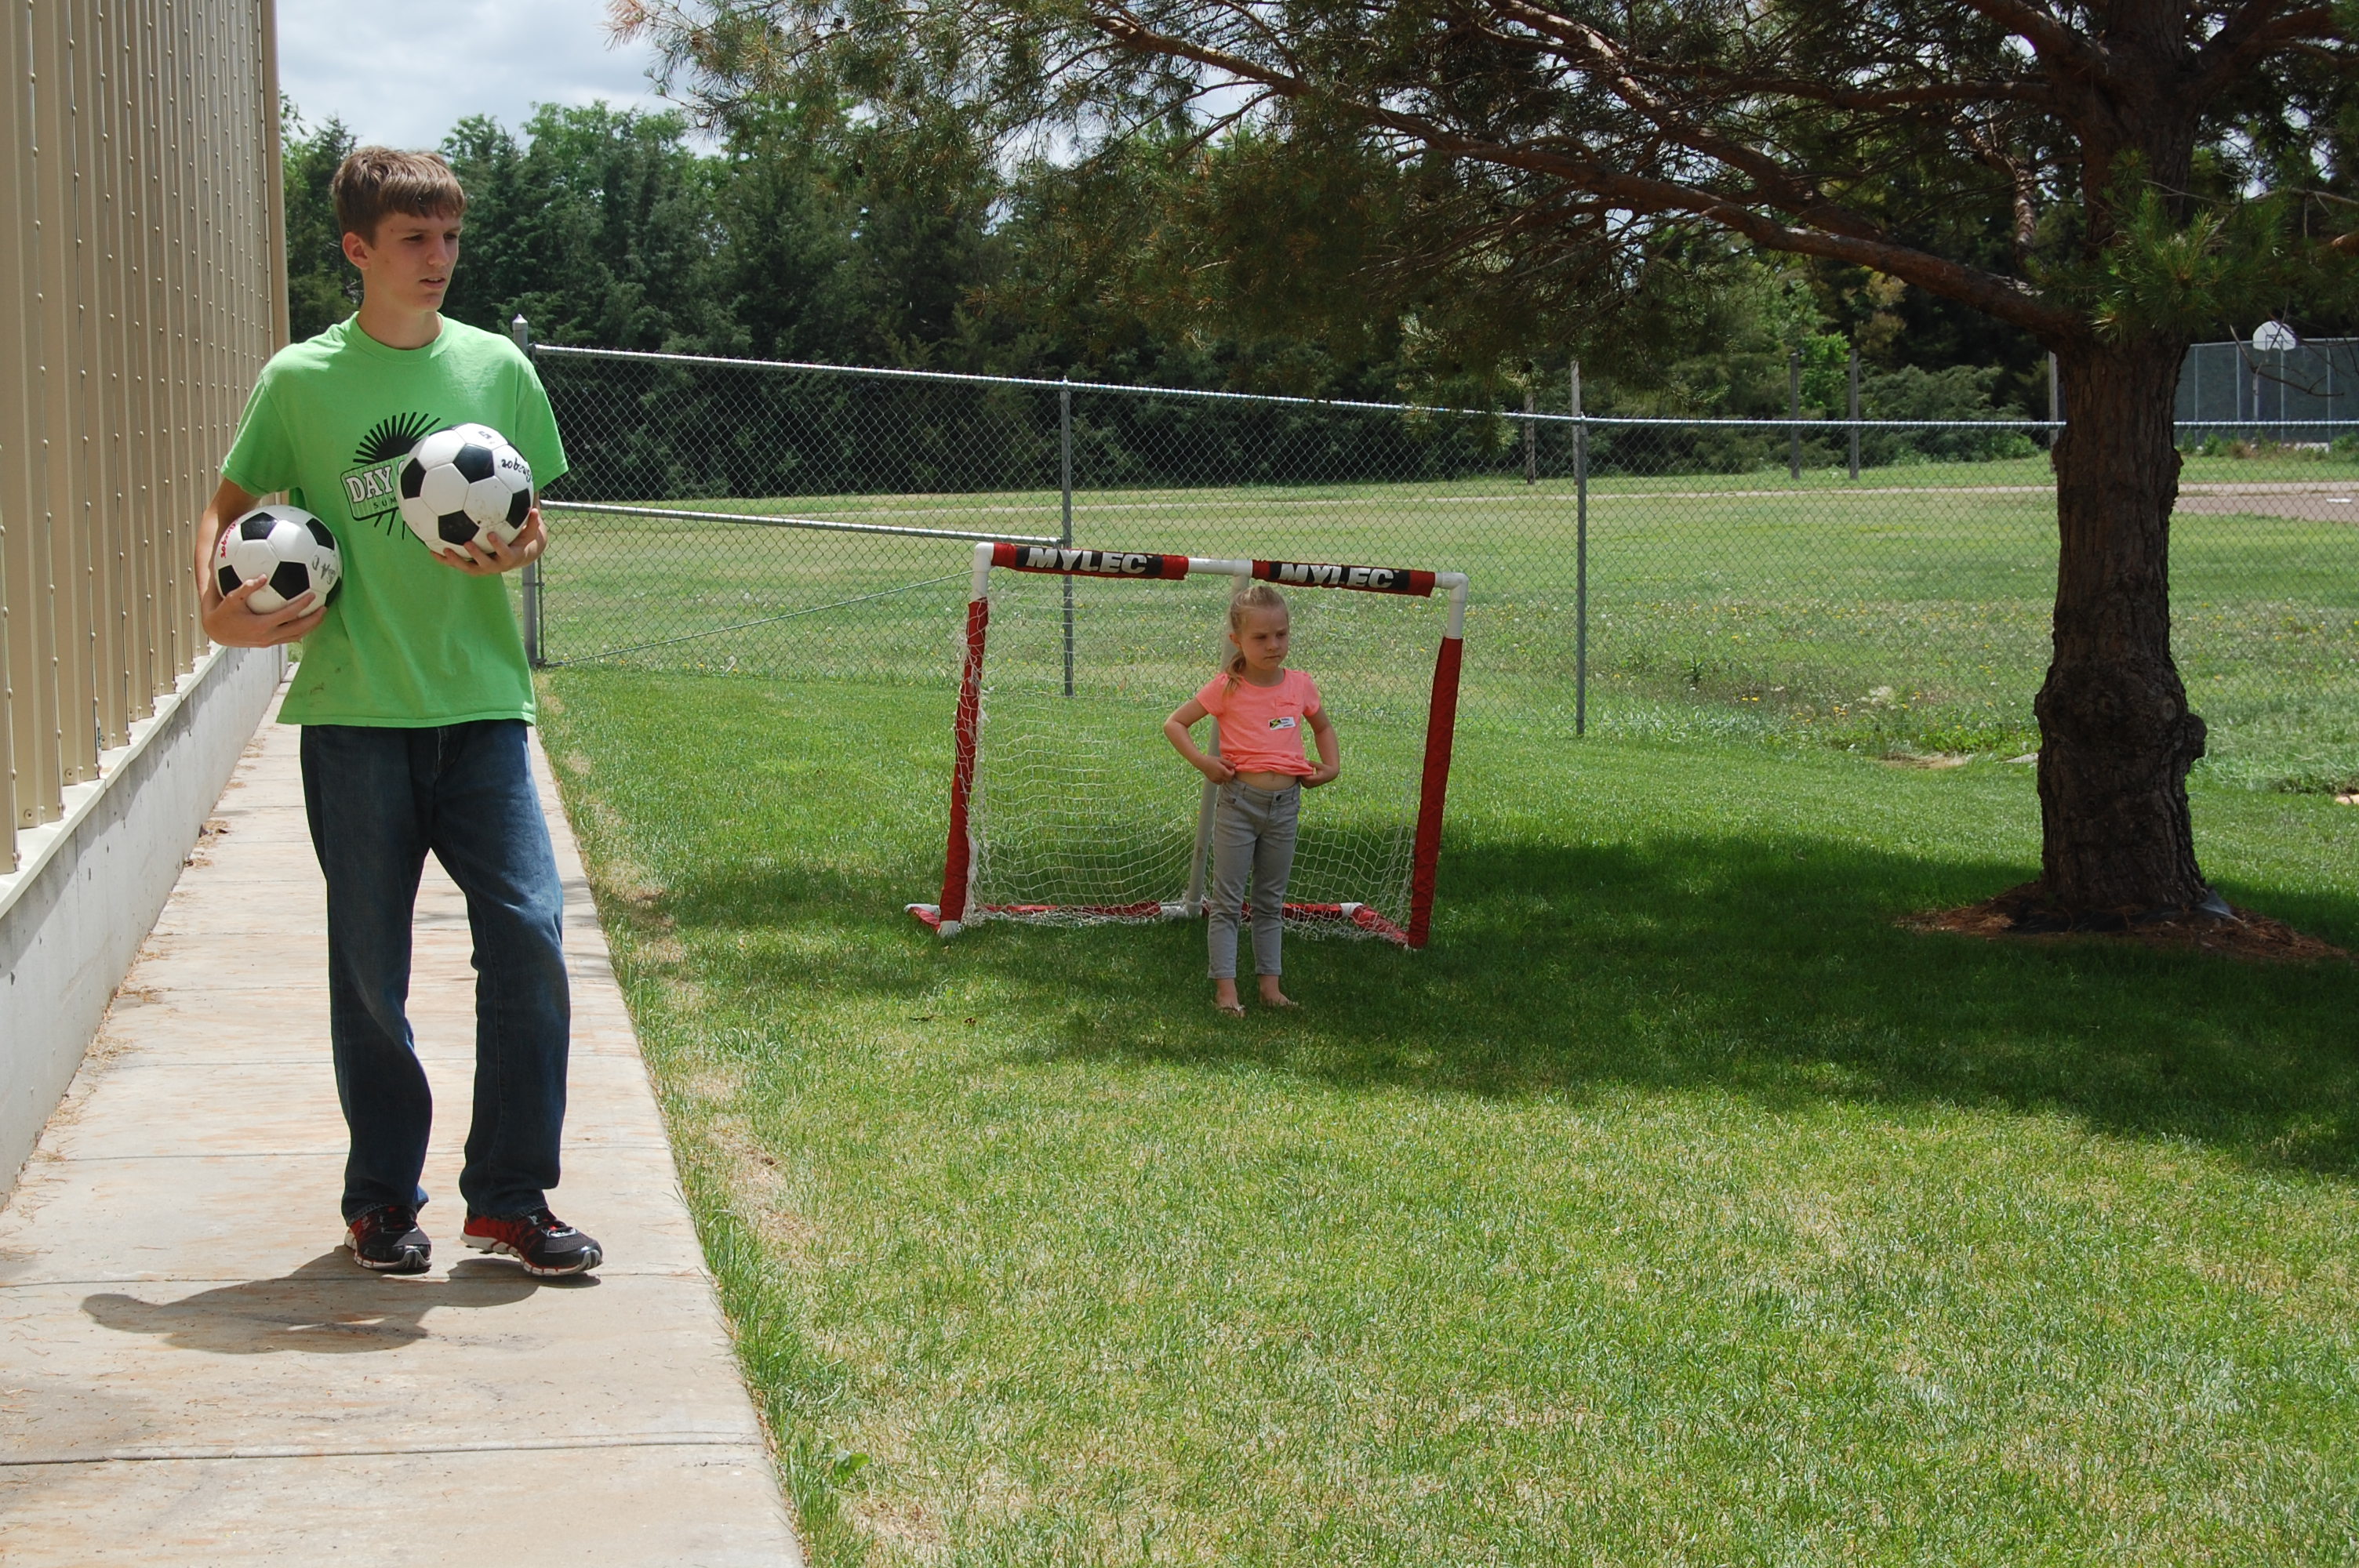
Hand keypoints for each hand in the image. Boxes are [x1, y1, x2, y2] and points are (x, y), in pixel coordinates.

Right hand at [201, 575, 326, 648]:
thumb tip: (262, 576)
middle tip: (325, 607)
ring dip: (311, 627)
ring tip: (321, 615)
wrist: (217, 632)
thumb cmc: (224, 612)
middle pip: (298, 629)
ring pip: (296, 636)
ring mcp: (270, 642)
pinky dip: (301, 630)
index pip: (288, 615)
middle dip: (313, 620)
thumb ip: (246, 588)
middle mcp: (268, 636)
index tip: (313, 594)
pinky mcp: (269, 644)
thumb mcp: (232, 599)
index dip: (301, 606)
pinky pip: (290, 638)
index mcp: (261, 626)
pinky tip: (307, 620)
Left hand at [436, 505, 544, 575]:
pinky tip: (431, 550)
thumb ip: (533, 519)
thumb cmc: (525, 538)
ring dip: (456, 561)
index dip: (498, 546)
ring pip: (469, 567)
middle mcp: (497, 566)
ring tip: (444, 549)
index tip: (491, 535)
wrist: (520, 556)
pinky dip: (445, 559)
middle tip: (468, 543)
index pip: (505, 553)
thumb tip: (535, 503)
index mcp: (511, 557)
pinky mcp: (473, 566)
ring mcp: (483, 568)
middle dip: (476, 555)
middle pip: (485, 565)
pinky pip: (458, 564)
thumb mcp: (532, 531)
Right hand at [1197, 755, 1236, 783]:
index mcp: (1222, 770)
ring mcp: (1215, 779)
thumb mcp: (1220, 759)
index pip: (1231, 775)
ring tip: (1223, 772)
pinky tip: (1219, 775)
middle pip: (1229, 779)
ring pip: (1224, 781)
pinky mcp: (1212, 780)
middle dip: (1230, 775)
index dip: (1233, 772)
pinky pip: (1220, 782)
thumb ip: (1228, 763)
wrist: (1202, 763)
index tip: (1231, 768)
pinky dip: (1221, 780)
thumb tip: (1235, 765)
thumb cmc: (1211, 759)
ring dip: (1225, 778)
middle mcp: (1219, 776)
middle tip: (1228, 770)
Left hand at [1304, 762, 1339, 787]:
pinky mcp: (1312, 786)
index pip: (1307, 778)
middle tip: (1299, 770)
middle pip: (1304, 782)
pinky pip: (1304, 785)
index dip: (1303, 774)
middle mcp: (1315, 783)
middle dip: (1301, 776)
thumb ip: (1312, 763)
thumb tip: (1305, 761)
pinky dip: (1302, 781)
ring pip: (1303, 784)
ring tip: (1301, 772)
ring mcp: (1313, 785)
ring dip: (1301, 779)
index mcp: (1318, 778)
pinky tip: (1302, 775)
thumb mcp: (1320, 765)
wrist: (1330, 774)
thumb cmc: (1325, 768)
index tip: (1301, 769)